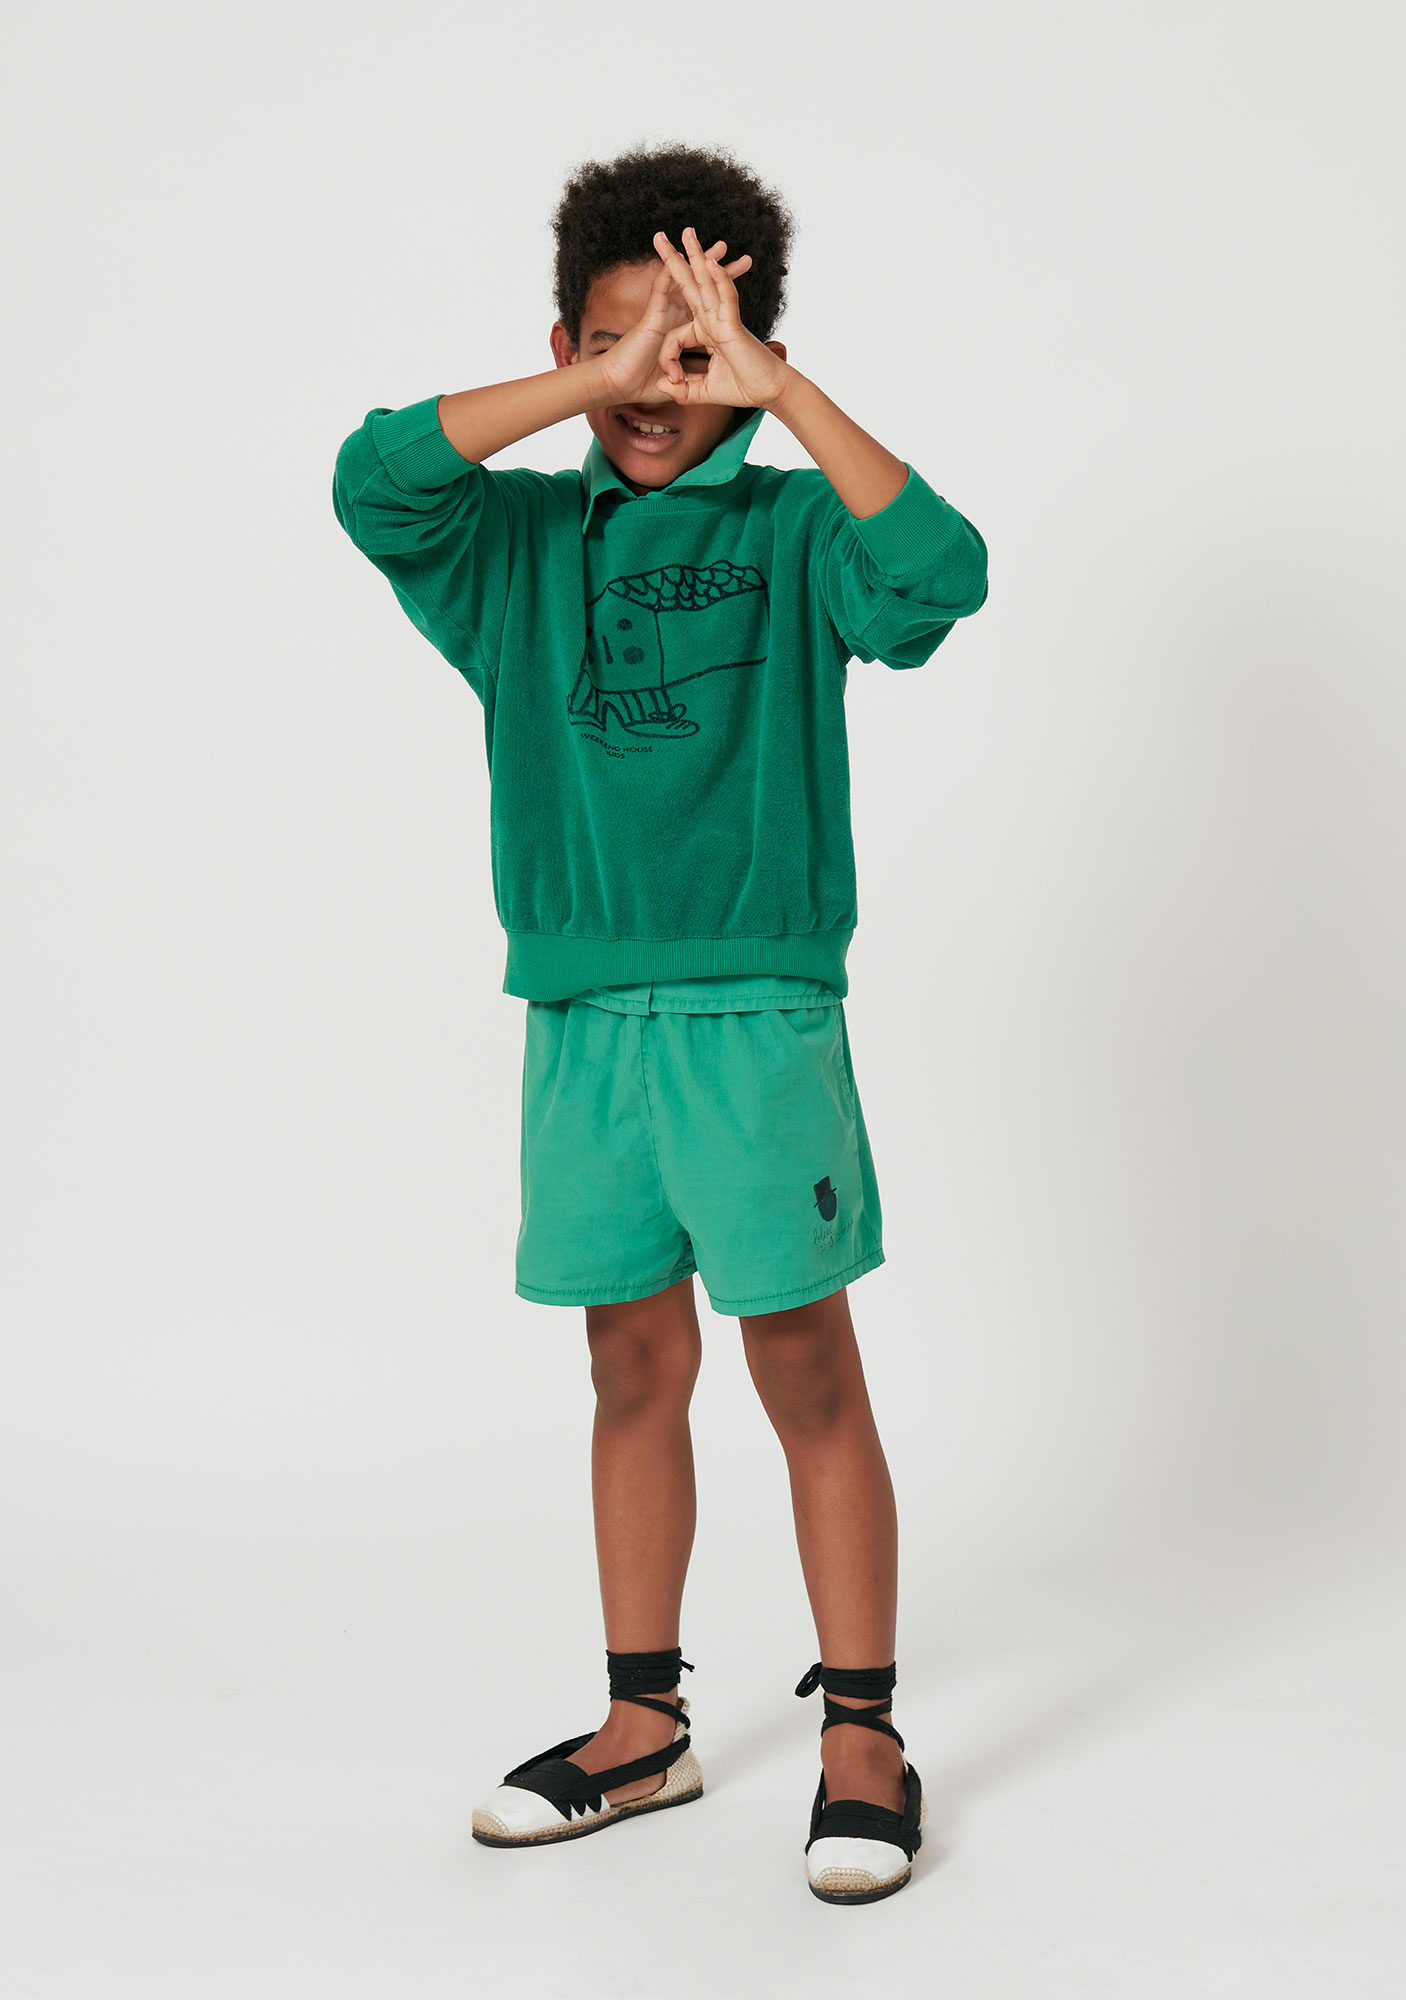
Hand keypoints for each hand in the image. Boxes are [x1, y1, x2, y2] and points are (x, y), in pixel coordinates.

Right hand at [593, 241, 753, 406]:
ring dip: (701, 261)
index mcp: (681, 331)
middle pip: (701, 288)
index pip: (708, 310)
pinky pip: (662, 288)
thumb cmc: (639, 385)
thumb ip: (691, 380)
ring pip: (684, 280)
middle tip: (746, 260)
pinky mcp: (650, 316)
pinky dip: (671, 271)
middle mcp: (673, 318)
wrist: (617, 386)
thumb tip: (707, 381)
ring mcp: (661, 314)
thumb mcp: (678, 382)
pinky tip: (683, 255)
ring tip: (723, 246)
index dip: (725, 300)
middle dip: (723, 274)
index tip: (745, 297)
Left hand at [650, 226, 790, 409]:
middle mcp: (713, 321)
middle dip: (674, 261)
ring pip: (707, 282)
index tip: (671, 380)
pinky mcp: (734, 325)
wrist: (769, 393)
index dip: (668, 359)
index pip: (675, 337)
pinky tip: (710, 262)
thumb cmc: (744, 388)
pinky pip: (726, 297)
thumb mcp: (704, 392)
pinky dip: (719, 280)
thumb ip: (683, 390)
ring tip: (687, 232)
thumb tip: (661, 385)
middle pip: (689, 286)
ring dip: (696, 256)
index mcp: (706, 334)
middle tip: (659, 236)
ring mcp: (723, 320)